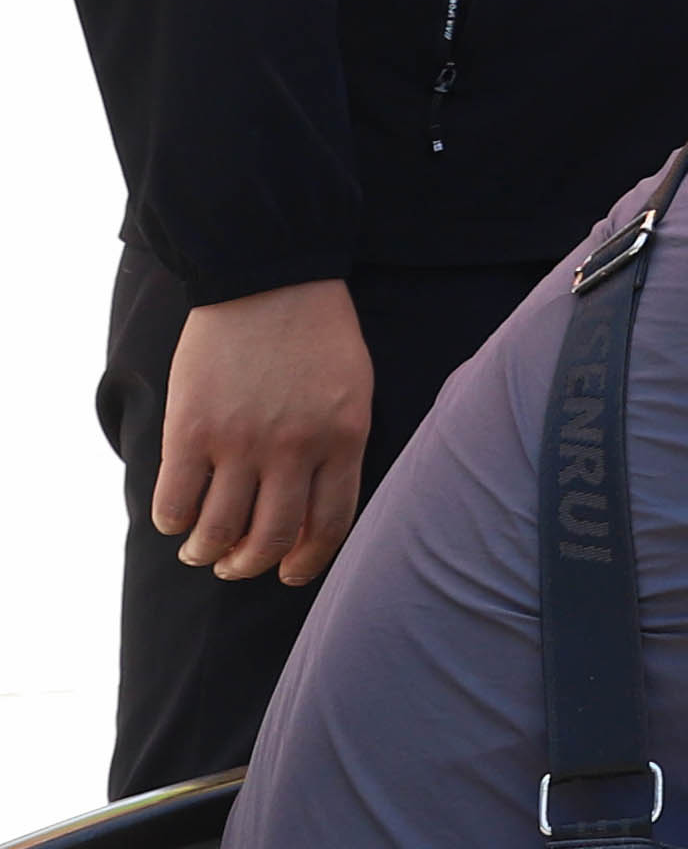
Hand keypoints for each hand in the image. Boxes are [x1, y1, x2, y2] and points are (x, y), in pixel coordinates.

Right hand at [157, 283, 372, 586]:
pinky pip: (176, 499)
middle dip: (251, 565)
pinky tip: (176, 520)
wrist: (268, 275)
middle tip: (235, 567)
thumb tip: (314, 511)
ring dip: (206, 552)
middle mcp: (294, 447)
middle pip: (271, 537)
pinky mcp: (191, 428)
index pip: (330, 524)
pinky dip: (173, 521)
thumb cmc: (317, 333)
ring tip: (201, 552)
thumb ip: (339, 447)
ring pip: (219, 529)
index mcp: (344, 438)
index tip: (290, 573)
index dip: (308, 560)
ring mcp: (240, 440)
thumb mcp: (352, 391)